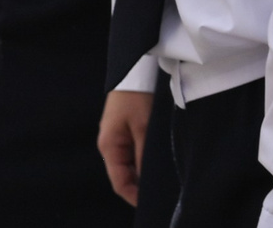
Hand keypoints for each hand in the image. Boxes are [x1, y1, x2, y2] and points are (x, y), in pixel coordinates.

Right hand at [98, 88, 151, 205]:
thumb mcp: (143, 126)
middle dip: (140, 185)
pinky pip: (134, 152)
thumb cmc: (137, 96)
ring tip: (162, 180)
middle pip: (124, 174)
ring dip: (143, 172)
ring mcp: (118, 137)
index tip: (150, 204)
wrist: (135, 69)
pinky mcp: (127, 129)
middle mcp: (111, 145)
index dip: (133, 195)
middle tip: (161, 193)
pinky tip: (158, 162)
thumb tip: (147, 179)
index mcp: (109, 146)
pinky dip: (144, 160)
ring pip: (130, 164)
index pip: (119, 181)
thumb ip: (144, 154)